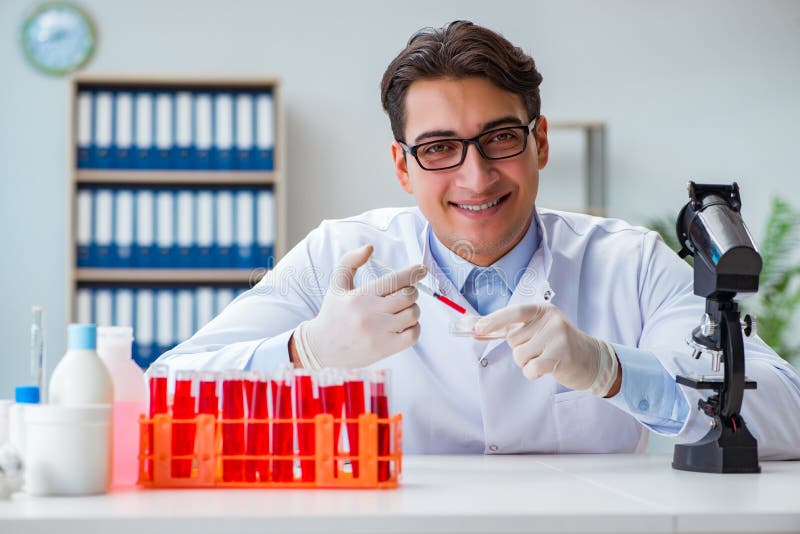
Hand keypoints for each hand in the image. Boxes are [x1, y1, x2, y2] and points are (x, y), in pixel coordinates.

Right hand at [293, 244, 426, 368]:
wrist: (321, 346)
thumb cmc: (333, 312)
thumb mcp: (337, 284)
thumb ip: (351, 261)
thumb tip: (370, 247)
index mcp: (360, 296)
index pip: (394, 280)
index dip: (412, 272)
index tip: (421, 269)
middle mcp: (369, 314)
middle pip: (408, 297)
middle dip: (412, 292)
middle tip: (408, 293)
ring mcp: (377, 333)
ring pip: (412, 315)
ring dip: (413, 309)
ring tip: (404, 309)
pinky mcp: (384, 349)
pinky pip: (412, 335)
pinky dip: (415, 328)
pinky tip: (405, 325)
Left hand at [474, 303, 619, 396]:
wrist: (592, 360)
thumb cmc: (559, 344)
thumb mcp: (541, 328)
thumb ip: (514, 328)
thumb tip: (479, 330)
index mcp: (543, 310)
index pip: (514, 312)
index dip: (494, 320)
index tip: (477, 328)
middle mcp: (551, 321)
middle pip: (513, 340)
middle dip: (519, 349)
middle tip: (539, 349)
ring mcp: (557, 339)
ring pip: (519, 356)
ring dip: (527, 362)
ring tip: (545, 358)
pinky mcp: (560, 358)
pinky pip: (530, 369)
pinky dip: (532, 373)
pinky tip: (547, 369)